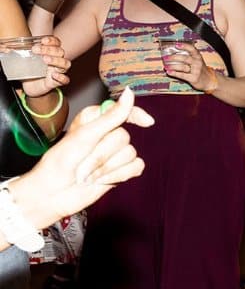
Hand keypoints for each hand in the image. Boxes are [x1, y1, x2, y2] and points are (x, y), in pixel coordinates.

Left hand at [10, 87, 153, 229]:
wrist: (53, 194)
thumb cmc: (59, 163)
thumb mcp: (84, 136)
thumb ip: (111, 116)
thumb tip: (131, 93)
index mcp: (95, 120)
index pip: (123, 111)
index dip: (136, 115)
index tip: (147, 122)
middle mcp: (107, 134)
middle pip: (124, 137)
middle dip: (102, 154)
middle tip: (82, 163)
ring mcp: (115, 153)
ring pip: (130, 153)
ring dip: (106, 168)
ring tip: (87, 175)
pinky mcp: (122, 170)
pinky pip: (136, 166)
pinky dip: (118, 175)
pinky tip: (102, 180)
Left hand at [20, 35, 69, 98]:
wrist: (30, 87)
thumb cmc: (28, 71)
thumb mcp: (24, 60)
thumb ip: (19, 53)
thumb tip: (5, 48)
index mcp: (50, 53)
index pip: (56, 43)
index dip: (52, 40)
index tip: (43, 40)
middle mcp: (56, 61)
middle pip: (60, 52)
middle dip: (49, 49)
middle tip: (36, 50)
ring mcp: (57, 71)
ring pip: (65, 64)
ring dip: (57, 60)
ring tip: (46, 60)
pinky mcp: (56, 82)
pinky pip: (65, 80)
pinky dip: (62, 77)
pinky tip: (54, 75)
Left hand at [162, 42, 217, 92]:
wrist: (209, 81)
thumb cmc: (200, 69)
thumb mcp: (197, 61)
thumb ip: (188, 56)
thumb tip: (173, 53)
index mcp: (198, 57)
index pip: (192, 49)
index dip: (184, 46)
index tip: (176, 45)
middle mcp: (198, 63)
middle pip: (185, 58)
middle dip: (174, 57)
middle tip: (166, 57)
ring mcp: (196, 71)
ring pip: (183, 67)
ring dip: (173, 66)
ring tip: (166, 66)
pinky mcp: (194, 78)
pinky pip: (182, 75)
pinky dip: (174, 73)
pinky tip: (169, 72)